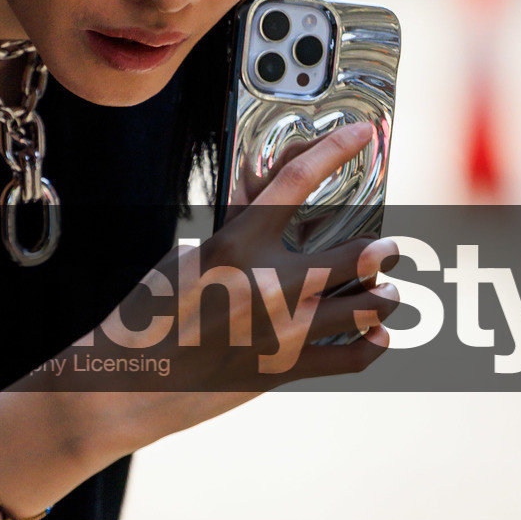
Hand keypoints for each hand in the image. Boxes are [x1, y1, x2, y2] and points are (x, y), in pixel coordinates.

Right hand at [93, 122, 401, 442]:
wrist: (130, 383)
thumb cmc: (148, 318)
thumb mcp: (185, 259)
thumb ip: (233, 235)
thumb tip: (263, 211)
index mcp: (237, 246)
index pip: (296, 180)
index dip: (334, 150)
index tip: (359, 135)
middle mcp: (270, 283)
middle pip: (361, 254)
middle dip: (386, 249)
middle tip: (390, 248)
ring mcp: (284, 330)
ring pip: (369, 305)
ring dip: (386, 297)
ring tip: (388, 294)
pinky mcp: (287, 369)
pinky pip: (352, 357)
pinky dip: (373, 345)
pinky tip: (377, 337)